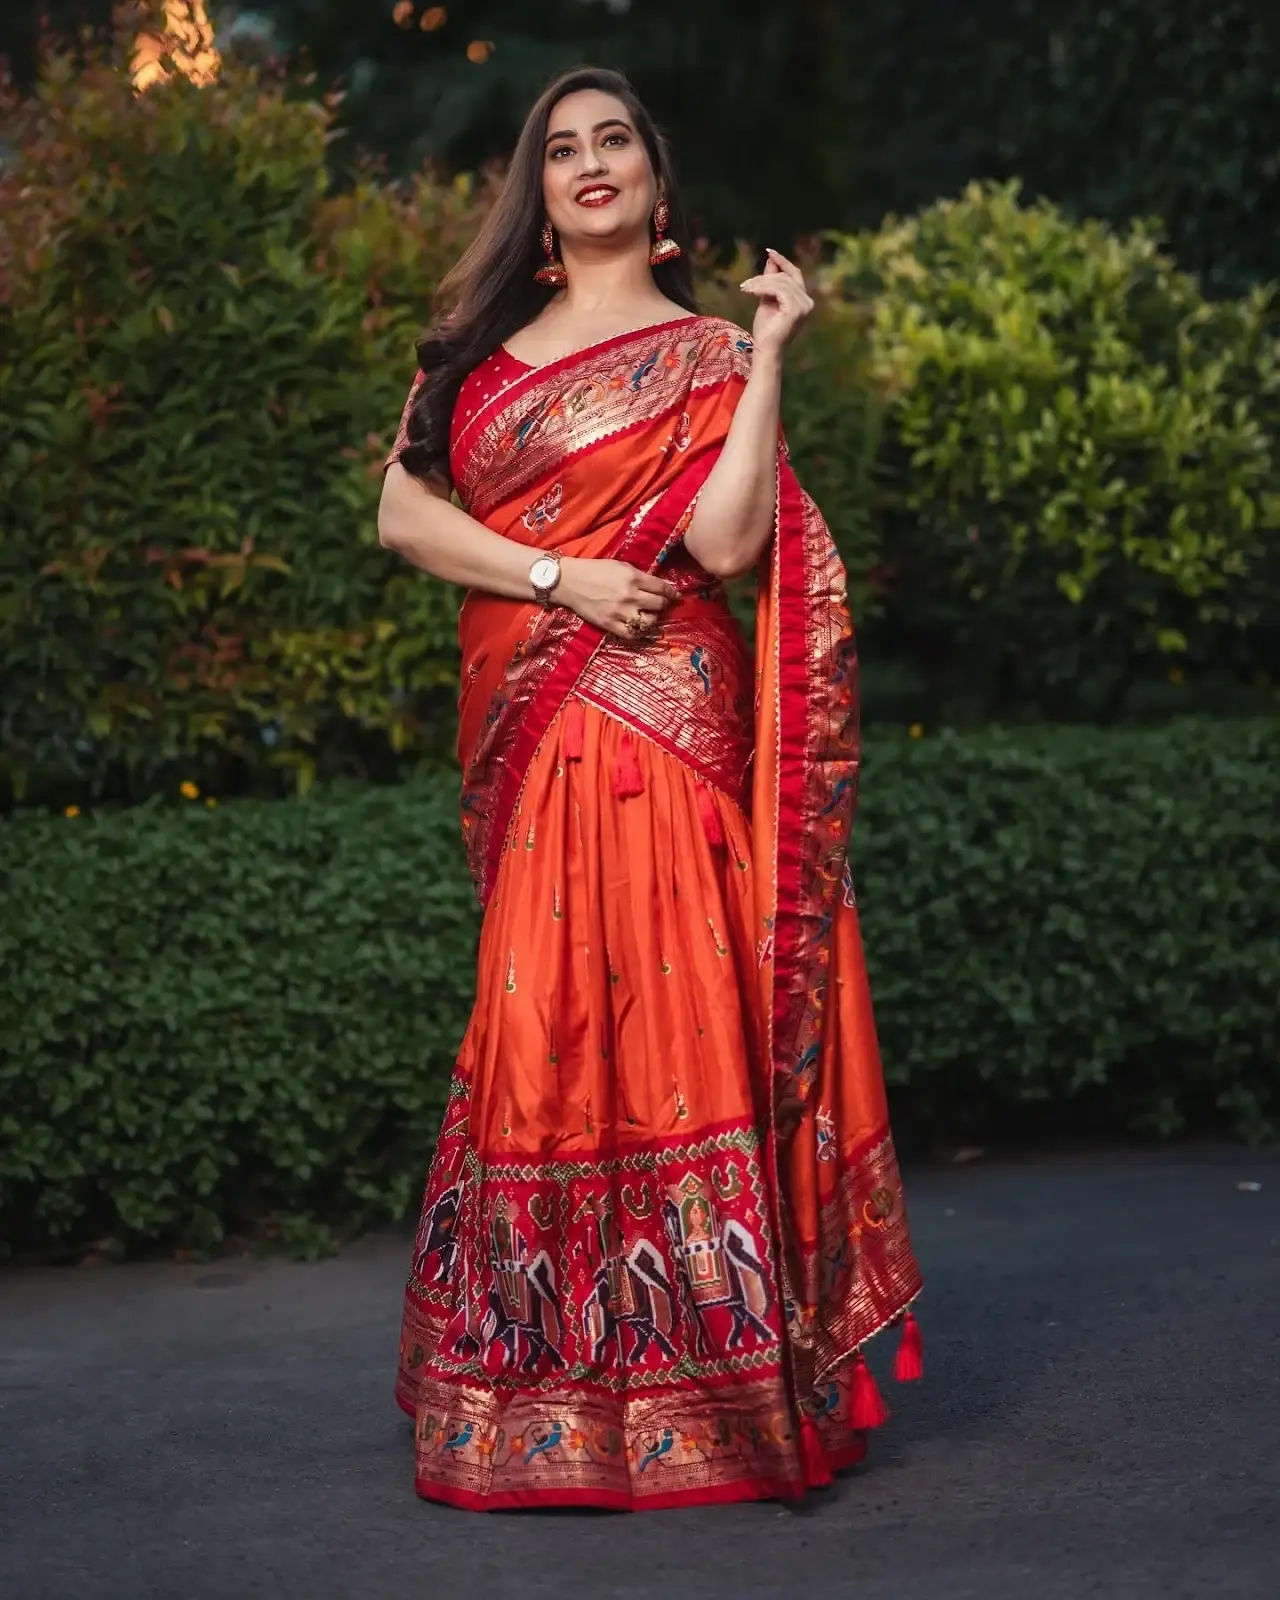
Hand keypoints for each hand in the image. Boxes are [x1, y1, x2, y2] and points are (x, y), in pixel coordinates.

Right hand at [556, 557, 678, 639]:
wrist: (569, 582)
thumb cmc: (594, 570)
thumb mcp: (620, 566)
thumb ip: (639, 576)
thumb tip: (657, 585)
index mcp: (633, 577)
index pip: (661, 587)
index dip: (672, 592)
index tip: (676, 595)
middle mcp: (630, 595)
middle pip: (659, 604)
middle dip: (664, 604)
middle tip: (663, 605)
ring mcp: (620, 612)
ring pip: (649, 621)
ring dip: (653, 619)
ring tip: (649, 615)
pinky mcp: (610, 625)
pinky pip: (632, 634)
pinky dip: (639, 631)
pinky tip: (638, 626)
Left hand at [739, 248, 813, 356]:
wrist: (765, 349)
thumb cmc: (766, 329)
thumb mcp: (767, 299)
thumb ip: (770, 281)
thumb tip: (771, 260)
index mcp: (803, 299)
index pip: (795, 274)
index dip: (783, 261)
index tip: (769, 251)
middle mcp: (807, 302)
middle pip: (785, 277)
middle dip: (763, 277)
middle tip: (745, 284)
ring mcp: (804, 306)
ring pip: (780, 282)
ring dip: (760, 283)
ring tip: (745, 289)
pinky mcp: (796, 310)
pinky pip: (778, 290)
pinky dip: (763, 288)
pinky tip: (751, 292)